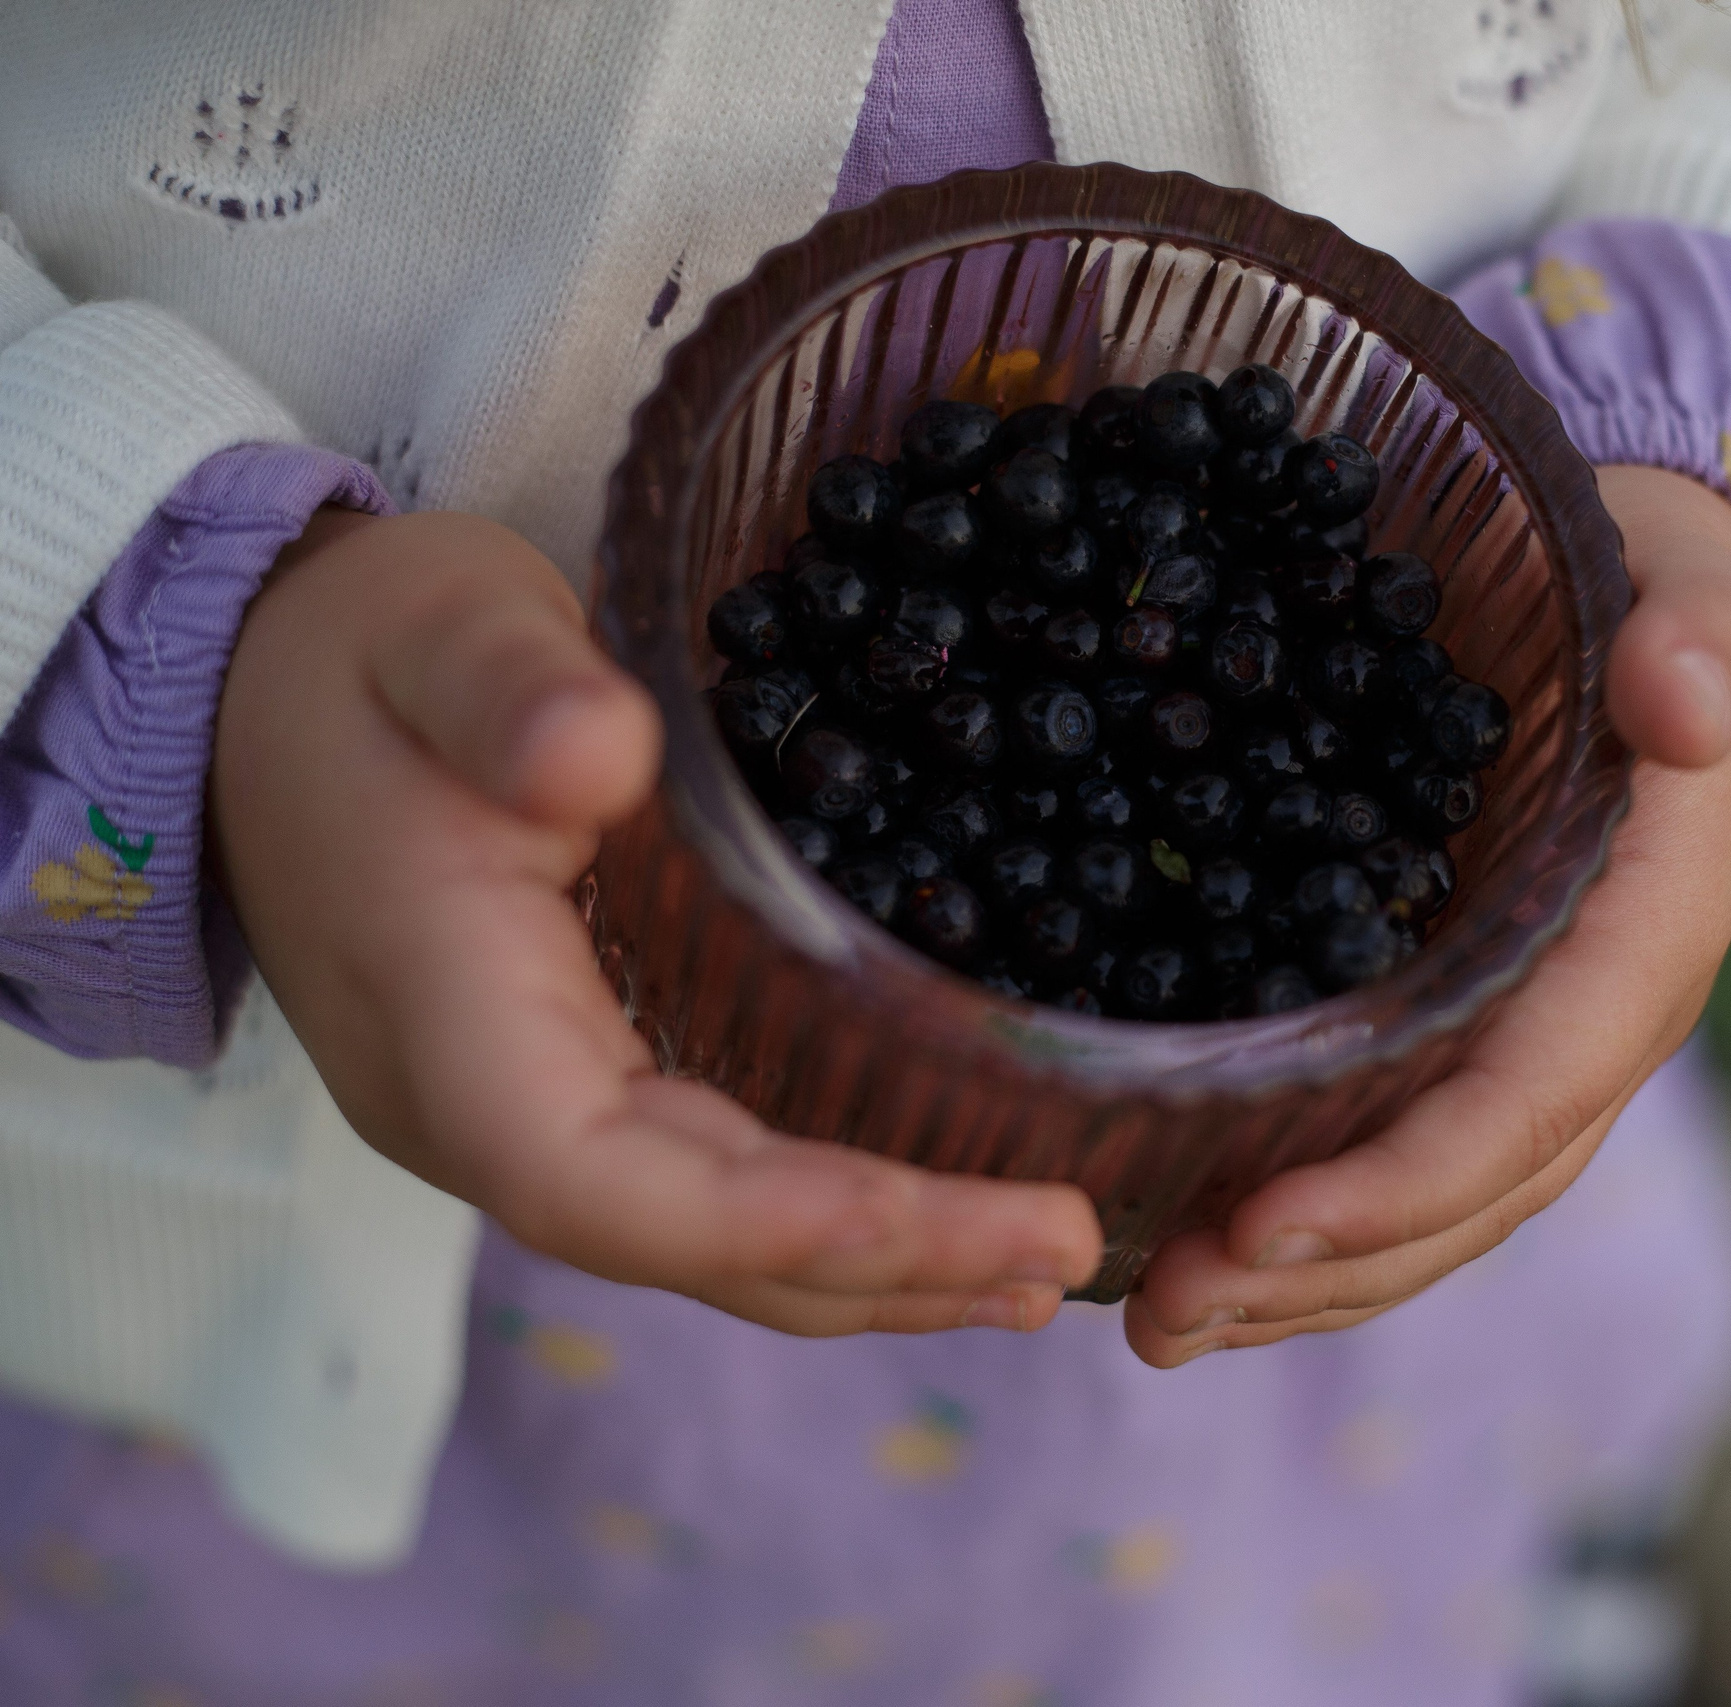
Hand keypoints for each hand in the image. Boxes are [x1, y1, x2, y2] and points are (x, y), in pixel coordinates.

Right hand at [212, 510, 1101, 1334]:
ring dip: (872, 1276)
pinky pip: (706, 1197)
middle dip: (875, 1261)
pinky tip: (941, 1225)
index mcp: (441, 1012)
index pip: (586, 1177)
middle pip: (683, 1242)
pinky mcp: (571, 1094)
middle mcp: (477, 1109)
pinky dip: (828, 1229)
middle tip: (1059, 1247)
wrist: (265, 700)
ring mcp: (521, 1119)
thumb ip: (506, 685)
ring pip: (704, 1247)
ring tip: (1037, 1271)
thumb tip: (601, 753)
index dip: (749, 1220)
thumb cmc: (362, 657)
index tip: (907, 1218)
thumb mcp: (434, 626)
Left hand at [1126, 464, 1730, 1365]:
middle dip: (1325, 1269)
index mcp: (1643, 948)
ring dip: (1298, 1281)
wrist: (1661, 615)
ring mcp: (1530, 1044)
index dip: (1405, 1178)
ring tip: (1159, 1320)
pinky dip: (1299, 1220)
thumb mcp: (1694, 597)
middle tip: (1165, 1314)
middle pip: (1469, 1194)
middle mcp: (1591, 1029)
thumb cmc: (1664, 597)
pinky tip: (1191, 1243)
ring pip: (1430, 1208)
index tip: (1261, 1225)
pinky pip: (1394, 1151)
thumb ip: (1698, 644)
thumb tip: (1680, 705)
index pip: (1531, 1100)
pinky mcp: (1466, 1030)